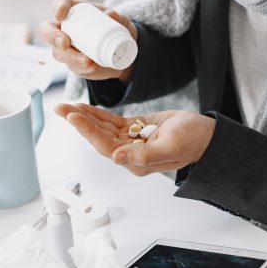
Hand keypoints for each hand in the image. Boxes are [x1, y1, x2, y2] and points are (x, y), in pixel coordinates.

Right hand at [37, 0, 136, 81]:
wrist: (122, 51)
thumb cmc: (117, 28)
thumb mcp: (122, 21)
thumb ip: (118, 17)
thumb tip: (111, 14)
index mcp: (75, 11)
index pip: (60, 3)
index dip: (57, 7)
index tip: (61, 14)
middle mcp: (65, 28)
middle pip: (46, 30)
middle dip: (52, 36)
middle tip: (65, 43)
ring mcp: (67, 48)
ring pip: (58, 52)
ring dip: (70, 57)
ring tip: (87, 61)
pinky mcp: (73, 64)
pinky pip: (71, 67)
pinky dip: (81, 68)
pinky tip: (91, 67)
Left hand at [55, 103, 215, 176]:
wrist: (206, 135)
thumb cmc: (194, 141)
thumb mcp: (171, 146)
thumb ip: (144, 155)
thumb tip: (116, 157)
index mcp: (137, 161)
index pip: (105, 146)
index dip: (88, 131)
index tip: (73, 116)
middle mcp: (130, 154)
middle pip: (99, 137)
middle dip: (79, 122)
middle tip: (60, 108)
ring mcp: (132, 142)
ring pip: (103, 129)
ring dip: (85, 118)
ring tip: (66, 106)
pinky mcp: (136, 130)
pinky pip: (112, 123)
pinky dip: (98, 115)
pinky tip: (85, 108)